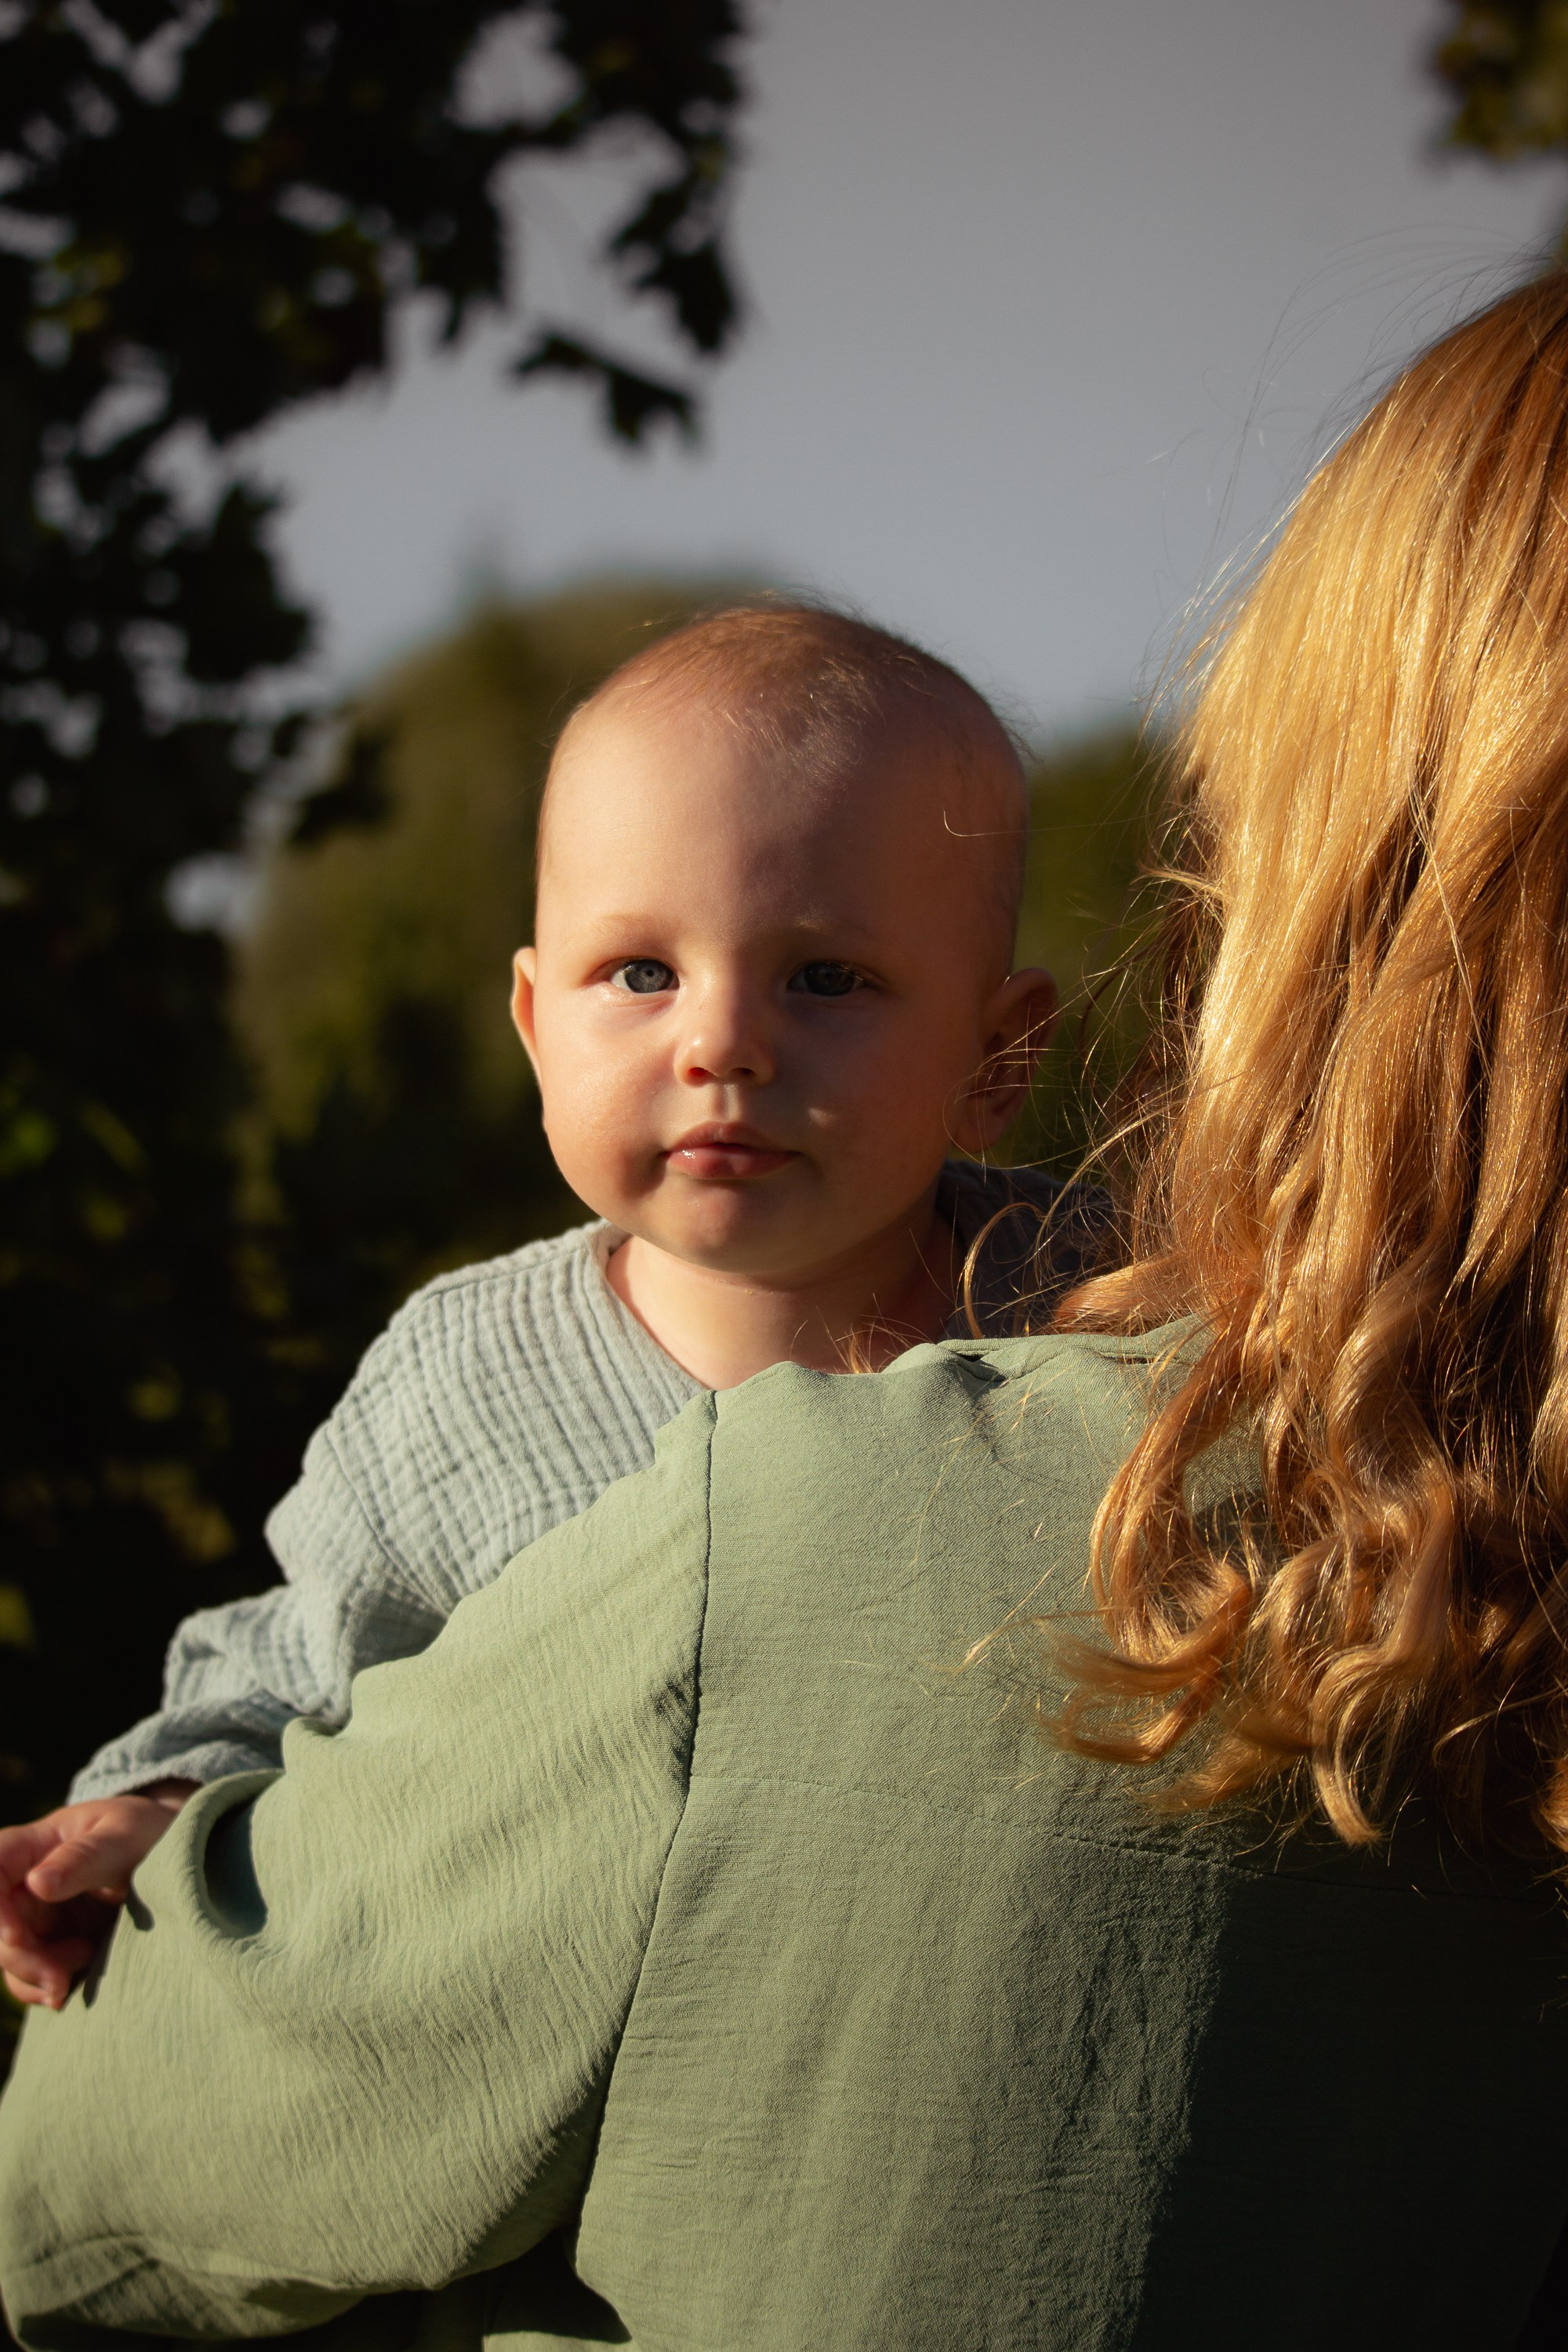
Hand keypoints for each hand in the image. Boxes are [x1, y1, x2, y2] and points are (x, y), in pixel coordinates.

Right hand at [0, 1785, 194, 2010]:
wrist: (179, 1858)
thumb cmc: (148, 1832)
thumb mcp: (125, 1836)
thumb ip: (85, 1857)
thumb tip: (37, 1883)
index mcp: (38, 1844)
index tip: (16, 1936)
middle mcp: (29, 1883)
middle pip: (0, 1925)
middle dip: (22, 1956)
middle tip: (61, 1976)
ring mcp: (40, 1917)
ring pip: (12, 1956)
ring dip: (36, 1976)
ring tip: (85, 1964)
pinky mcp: (56, 1947)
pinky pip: (31, 1976)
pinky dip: (44, 1989)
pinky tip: (70, 1989)